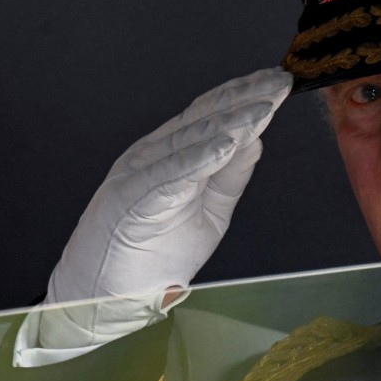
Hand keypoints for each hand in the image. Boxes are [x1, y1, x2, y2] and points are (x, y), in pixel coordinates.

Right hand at [39, 67, 291, 347]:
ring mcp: (139, 173)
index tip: (277, 83)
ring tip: (262, 109)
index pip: (212, 115)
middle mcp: (153, 155)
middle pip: (204, 119)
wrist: (101, 298)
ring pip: (190, 140)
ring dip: (229, 122)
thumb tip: (256, 140)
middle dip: (245, 99)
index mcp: (170, 154)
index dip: (245, 96)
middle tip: (279, 83)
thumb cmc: (150, 255)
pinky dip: (198, 157)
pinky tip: (226, 144)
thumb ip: (230, 176)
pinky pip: (169, 174)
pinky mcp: (131, 198)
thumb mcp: (209, 211)